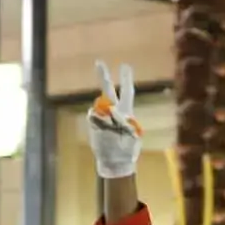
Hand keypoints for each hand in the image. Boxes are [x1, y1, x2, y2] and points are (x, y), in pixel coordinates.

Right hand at [86, 61, 142, 178]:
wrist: (114, 162)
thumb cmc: (126, 150)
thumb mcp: (131, 137)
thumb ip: (122, 122)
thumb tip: (110, 111)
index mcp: (126, 112)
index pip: (126, 92)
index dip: (126, 79)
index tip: (125, 65)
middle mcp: (113, 112)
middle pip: (108, 91)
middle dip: (103, 77)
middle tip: (98, 62)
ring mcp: (102, 118)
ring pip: (99, 107)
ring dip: (104, 115)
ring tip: (110, 128)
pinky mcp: (94, 126)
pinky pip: (93, 119)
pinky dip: (97, 123)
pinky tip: (104, 136)